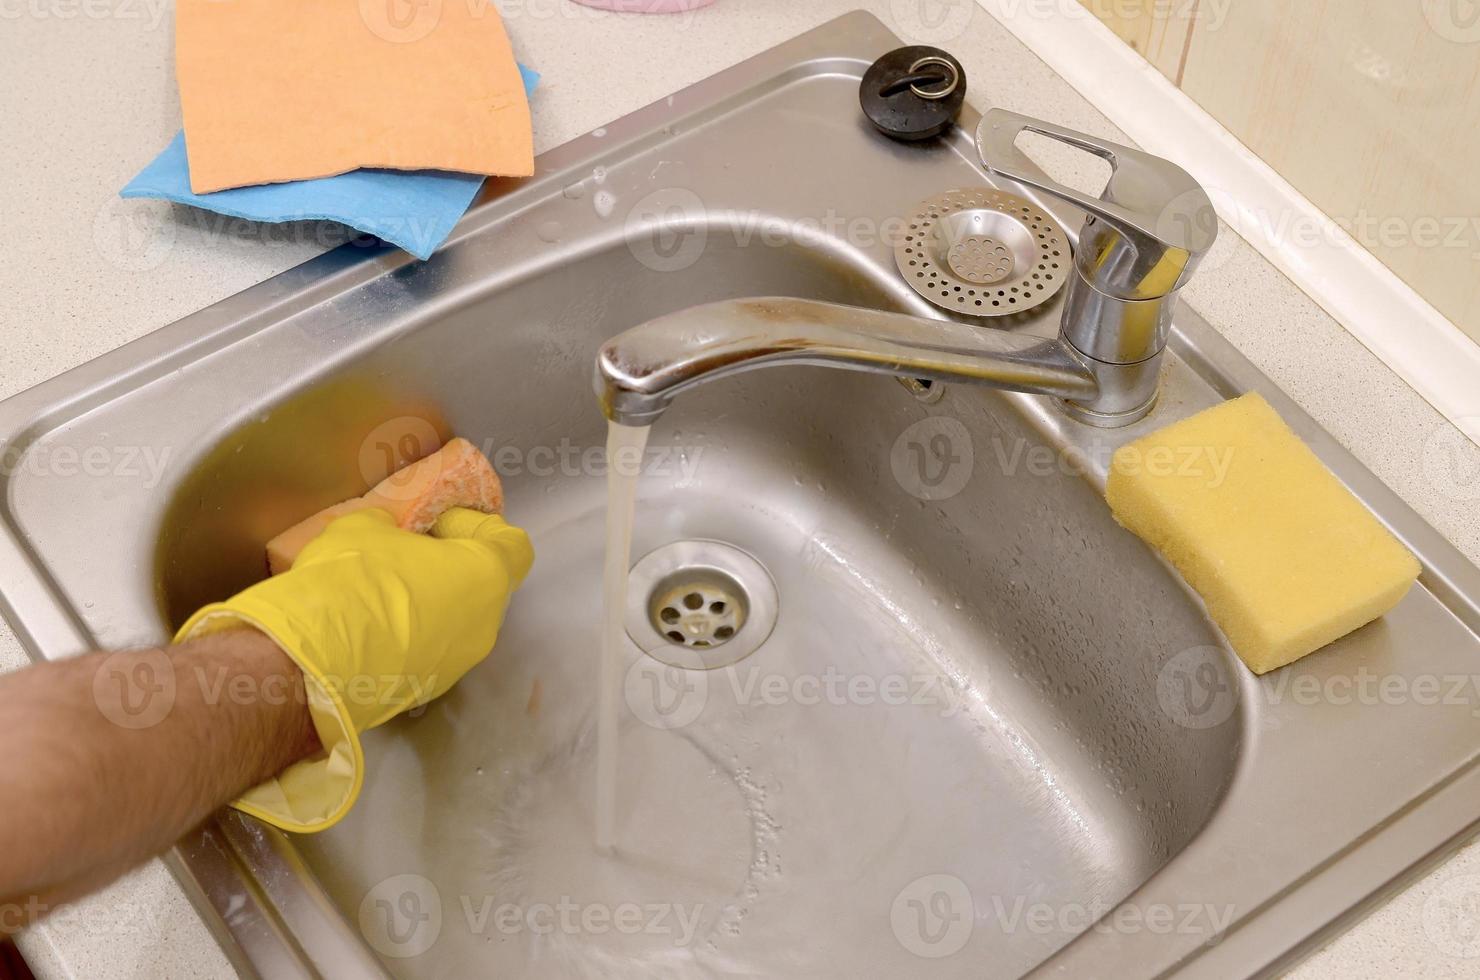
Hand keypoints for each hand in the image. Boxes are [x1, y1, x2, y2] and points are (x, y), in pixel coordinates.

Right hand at [175, 507, 533, 831]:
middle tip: (407, 554)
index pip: (511, 546)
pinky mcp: (426, 692)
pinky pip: (427, 653)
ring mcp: (458, 665)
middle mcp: (485, 625)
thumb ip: (390, 526)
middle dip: (450, 568)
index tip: (440, 523)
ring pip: (455, 624)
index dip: (479, 528)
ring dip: (429, 606)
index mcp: (486, 576)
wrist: (314, 661)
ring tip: (382, 593)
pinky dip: (409, 638)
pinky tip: (369, 627)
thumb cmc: (356, 578)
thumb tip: (387, 533)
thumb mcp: (365, 527)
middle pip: (483, 586)